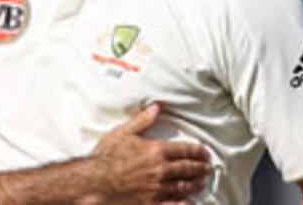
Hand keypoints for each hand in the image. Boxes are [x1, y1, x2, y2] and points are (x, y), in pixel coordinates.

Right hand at [91, 103, 211, 203]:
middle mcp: (161, 170)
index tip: (205, 152)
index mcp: (156, 150)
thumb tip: (156, 107)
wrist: (95, 182)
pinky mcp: (151, 203)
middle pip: (188, 169)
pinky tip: (189, 203)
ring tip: (201, 183)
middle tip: (208, 167)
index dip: (197, 151)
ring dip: (195, 184)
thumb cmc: (106, 156)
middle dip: (200, 168)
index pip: (184, 150)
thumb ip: (142, 121)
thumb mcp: (123, 133)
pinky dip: (184, 204)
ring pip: (184, 187)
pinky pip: (173, 204)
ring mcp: (158, 188)